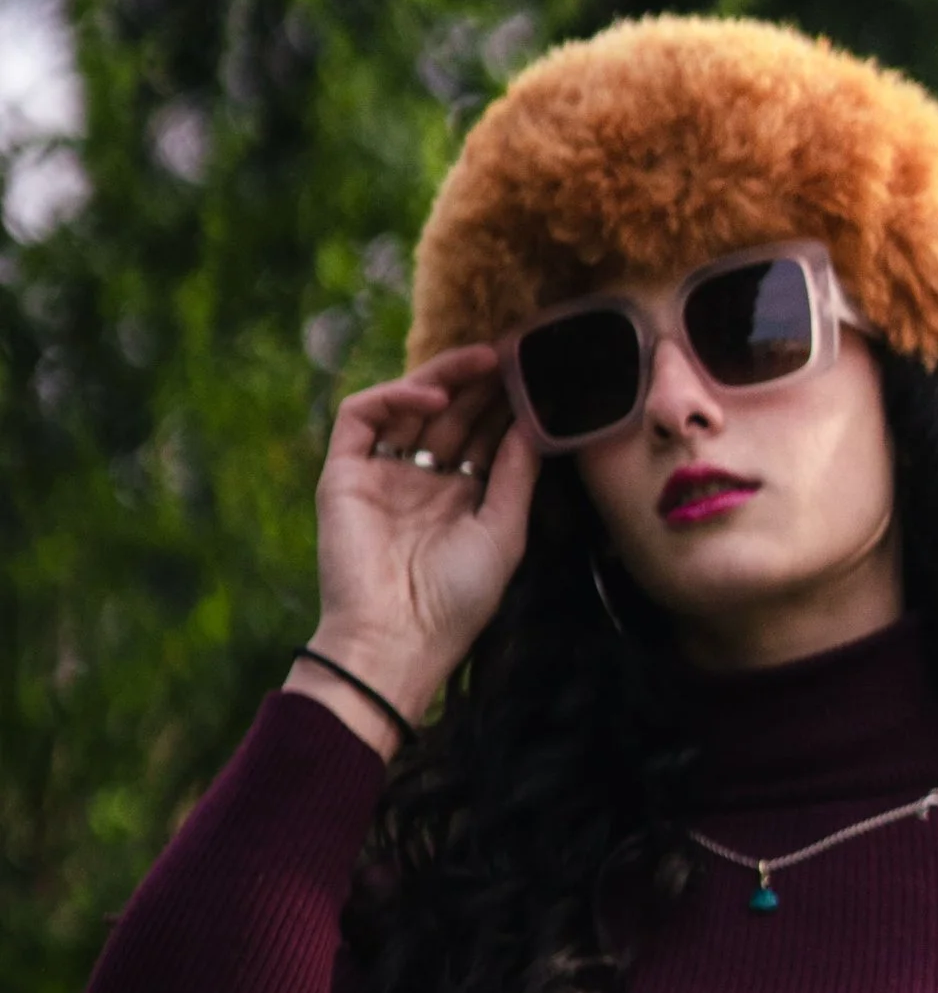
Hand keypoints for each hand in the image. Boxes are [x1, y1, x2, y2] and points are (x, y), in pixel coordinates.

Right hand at [282, 347, 538, 751]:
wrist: (397, 639)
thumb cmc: (457, 601)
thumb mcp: (504, 532)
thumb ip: (517, 474)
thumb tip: (534, 421)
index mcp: (460, 500)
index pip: (484, 438)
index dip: (507, 407)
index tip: (538, 376)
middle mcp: (420, 483)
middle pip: (451, 417)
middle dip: (482, 386)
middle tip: (516, 354)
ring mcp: (381, 475)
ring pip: (409, 408)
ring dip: (445, 380)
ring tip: (486, 360)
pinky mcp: (343, 472)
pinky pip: (361, 417)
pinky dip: (394, 398)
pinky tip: (434, 398)